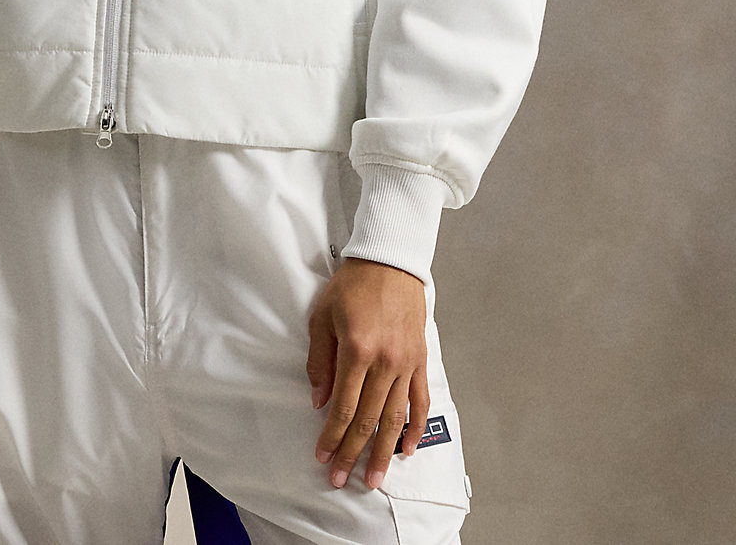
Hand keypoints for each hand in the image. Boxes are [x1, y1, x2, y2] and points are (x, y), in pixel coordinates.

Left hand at [306, 256, 428, 490]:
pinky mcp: (420, 360)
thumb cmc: (352, 285)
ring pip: (395, 418)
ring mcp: (406, 363)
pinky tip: (407, 449)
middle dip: (352, 453)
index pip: (342, 407)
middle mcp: (385, 362)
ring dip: (383, 451)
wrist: (390, 261)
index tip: (323, 457)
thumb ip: (320, 361)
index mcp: (357, 350)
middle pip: (367, 419)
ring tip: (374, 477)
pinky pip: (420, 401)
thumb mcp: (322, 316)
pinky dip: (415, 428)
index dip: (332, 437)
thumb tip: (319, 401)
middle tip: (341, 479)